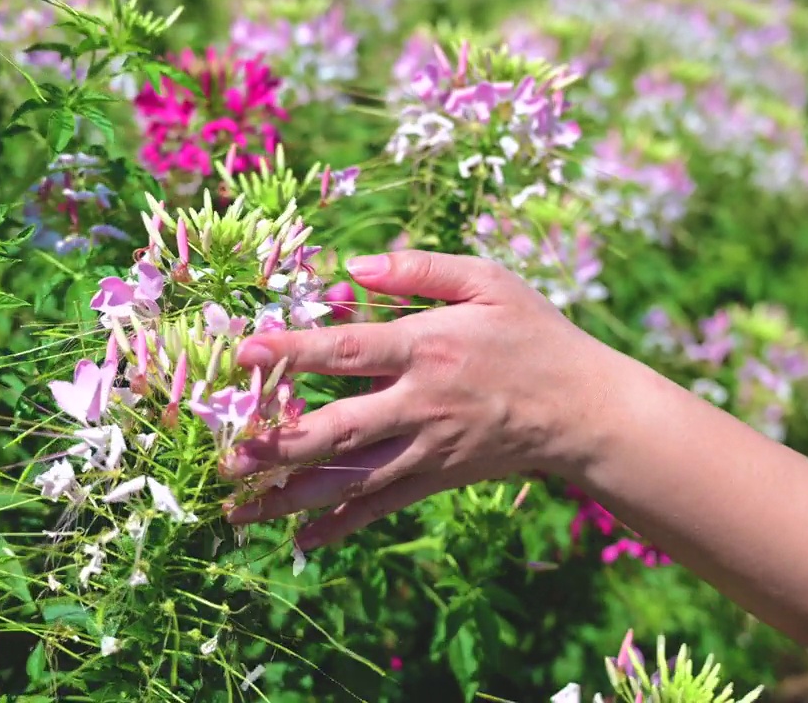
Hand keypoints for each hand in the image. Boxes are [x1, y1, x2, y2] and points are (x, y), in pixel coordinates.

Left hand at [224, 250, 621, 548]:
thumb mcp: (490, 281)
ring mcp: (427, 449)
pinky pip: (381, 506)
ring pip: (350, 479)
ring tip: (237, 510)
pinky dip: (340, 526)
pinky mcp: (435, 479)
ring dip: (290, 497)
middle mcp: (420, 404)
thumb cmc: (536, 335)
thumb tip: (355, 265)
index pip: (348, 352)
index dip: (292, 352)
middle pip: (337, 430)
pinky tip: (300, 542)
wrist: (584, 410)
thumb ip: (421, 267)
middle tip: (222, 457)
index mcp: (429, 348)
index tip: (241, 352)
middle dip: (276, 446)